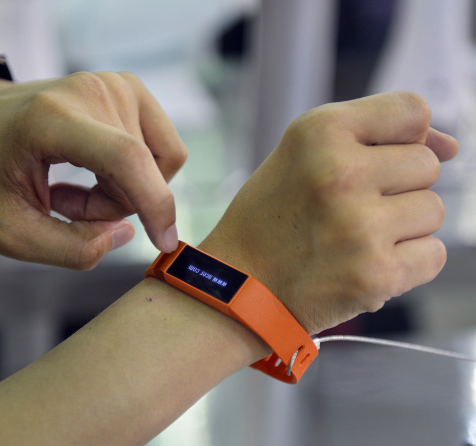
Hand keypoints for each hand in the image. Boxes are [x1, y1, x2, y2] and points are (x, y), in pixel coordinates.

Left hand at [0, 72, 186, 268]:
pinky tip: (94, 170)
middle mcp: (91, 91)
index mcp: (52, 119)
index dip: (155, 203)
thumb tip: (126, 233)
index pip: (124, 158)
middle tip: (64, 206)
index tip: (164, 243)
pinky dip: (133, 172)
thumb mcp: (10, 232)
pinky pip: (160, 148)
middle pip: (141, 173)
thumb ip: (70, 250)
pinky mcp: (128, 87)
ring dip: (121, 191)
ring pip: (156, 163)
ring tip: (74, 188)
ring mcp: (114, 84)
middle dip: (113, 207)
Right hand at [200, 91, 458, 333]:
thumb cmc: (270, 218)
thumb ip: (374, 136)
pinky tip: (363, 264)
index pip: (412, 111)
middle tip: (349, 208)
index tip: (379, 160)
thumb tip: (452, 147)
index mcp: (319, 132)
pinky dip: (406, 263)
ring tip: (352, 239)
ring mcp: (361, 226)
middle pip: (427, 164)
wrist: (237, 287)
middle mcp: (342, 173)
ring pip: (433, 211)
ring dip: (401, 226)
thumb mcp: (302, 155)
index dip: (404, 136)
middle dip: (397, 186)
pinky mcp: (375, 275)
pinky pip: (433, 255)